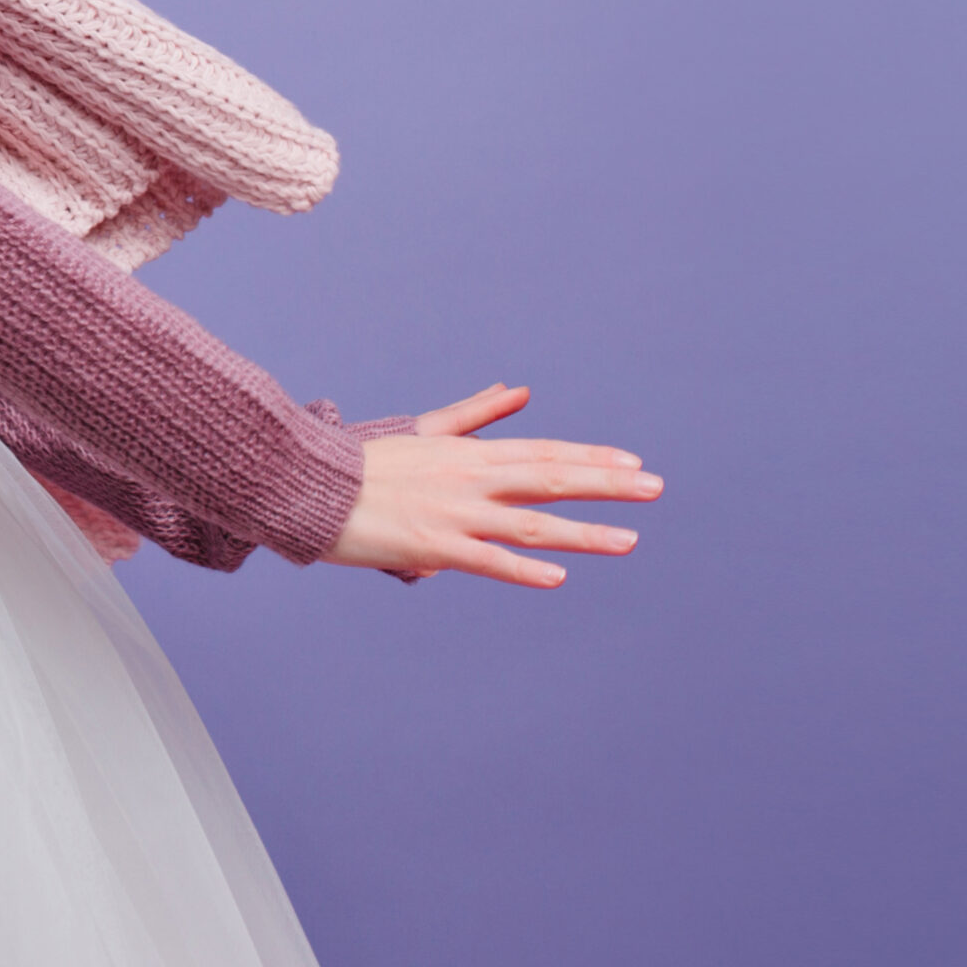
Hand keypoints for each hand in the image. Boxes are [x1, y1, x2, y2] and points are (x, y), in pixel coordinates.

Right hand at [328, 384, 657, 587]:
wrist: (310, 485)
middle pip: (550, 479)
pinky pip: (487, 560)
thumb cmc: (366, 465)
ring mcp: (454, 513)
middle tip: (656, 488)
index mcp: (470, 454)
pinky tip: (559, 576)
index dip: (591, 458)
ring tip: (630, 540)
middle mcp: (470, 479)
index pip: (544, 453)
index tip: (633, 464)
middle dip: (607, 484)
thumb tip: (518, 391)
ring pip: (531, 523)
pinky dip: (524, 568)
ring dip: (584, 532)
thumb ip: (474, 414)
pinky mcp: (432, 545)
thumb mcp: (426, 433)